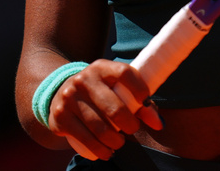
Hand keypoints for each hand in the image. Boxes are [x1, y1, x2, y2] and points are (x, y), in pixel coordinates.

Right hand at [47, 59, 163, 159]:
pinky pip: (85, 139)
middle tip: (133, 129)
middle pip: (114, 107)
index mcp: (101, 67)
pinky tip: (106, 152)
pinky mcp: (60, 117)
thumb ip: (139, 102)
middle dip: (129, 124)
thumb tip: (159, 124)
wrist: (60, 92)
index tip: (145, 101)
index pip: (125, 73)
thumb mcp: (115, 87)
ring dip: (115, 141)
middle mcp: (84, 79)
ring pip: (100, 128)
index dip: (139, 88)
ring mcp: (69, 98)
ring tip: (119, 143)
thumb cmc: (99, 91)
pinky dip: (100, 150)